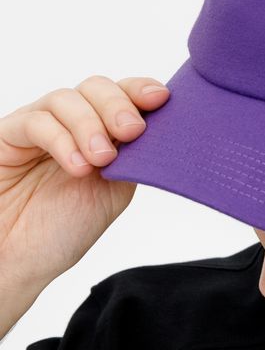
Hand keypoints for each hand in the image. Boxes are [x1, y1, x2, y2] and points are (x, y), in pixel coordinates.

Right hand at [0, 75, 169, 292]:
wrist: (19, 261)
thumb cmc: (62, 230)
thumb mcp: (113, 190)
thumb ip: (133, 156)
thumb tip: (163, 128)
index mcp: (100, 132)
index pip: (121, 94)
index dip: (140, 89)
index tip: (160, 98)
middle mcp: (69, 124)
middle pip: (96, 87)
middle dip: (118, 105)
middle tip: (131, 132)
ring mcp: (38, 127)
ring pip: (67, 98)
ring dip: (91, 125)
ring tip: (101, 159)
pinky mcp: (7, 135)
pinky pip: (36, 121)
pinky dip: (62, 140)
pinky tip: (77, 167)